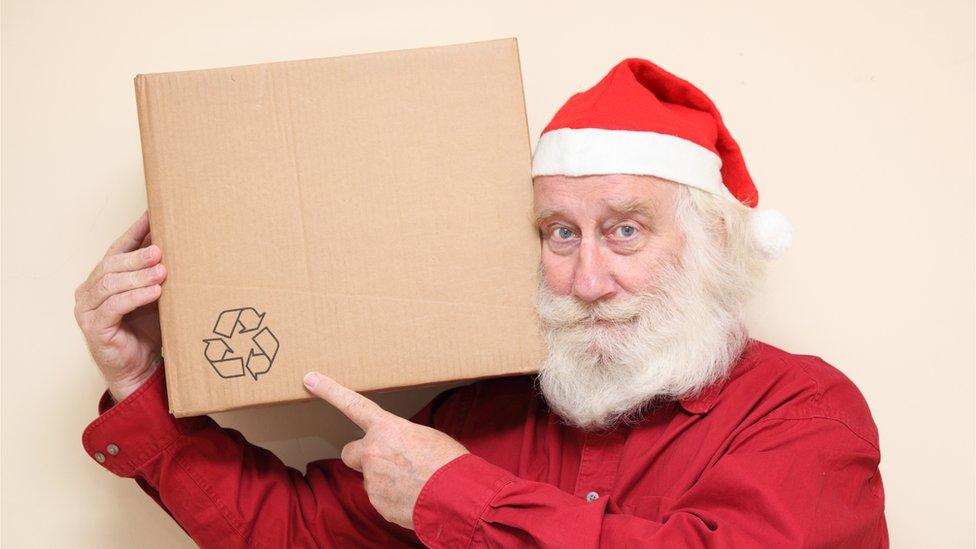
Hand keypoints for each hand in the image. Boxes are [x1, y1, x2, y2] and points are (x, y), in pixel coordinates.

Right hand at [74, 209, 167, 401]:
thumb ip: (158, 273)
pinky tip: (155, 292)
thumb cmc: (147, 330)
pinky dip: (135, 297)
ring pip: (110, 283)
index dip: (134, 232)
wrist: (140, 369)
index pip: (117, 248)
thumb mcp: (156, 296)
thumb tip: (179, 244)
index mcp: (103, 278)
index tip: (153, 215)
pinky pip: (113, 307)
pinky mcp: (93, 328)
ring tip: (162, 271)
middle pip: (111, 264)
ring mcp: (87, 309)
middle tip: (161, 250)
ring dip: (138, 276)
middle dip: (138, 255)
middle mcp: (90, 290)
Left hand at [302, 372, 468, 529]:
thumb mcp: (428, 437)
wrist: (458, 497)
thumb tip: (400, 450)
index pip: (353, 404)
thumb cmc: (449, 463)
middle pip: (350, 452)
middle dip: (363, 456)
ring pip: (371, 478)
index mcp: (388, 429)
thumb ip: (403, 439)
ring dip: (386, 480)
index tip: (310, 379)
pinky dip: (393, 499)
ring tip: (414, 483)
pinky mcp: (377, 504)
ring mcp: (372, 480)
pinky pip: (381, 499)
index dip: (330, 390)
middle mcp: (373, 452)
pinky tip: (413, 497)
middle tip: (387, 462)